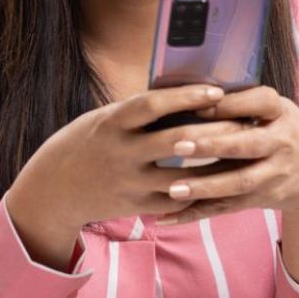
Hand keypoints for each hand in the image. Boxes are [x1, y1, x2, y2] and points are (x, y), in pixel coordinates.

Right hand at [3, 84, 241, 267]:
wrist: (54, 189)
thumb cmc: (86, 142)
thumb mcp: (105, 119)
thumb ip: (139, 112)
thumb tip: (184, 92)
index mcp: (112, 123)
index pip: (153, 105)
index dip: (187, 97)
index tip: (216, 91)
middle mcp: (121, 153)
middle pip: (176, 141)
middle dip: (214, 133)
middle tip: (244, 123)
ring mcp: (128, 182)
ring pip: (183, 176)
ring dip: (215, 166)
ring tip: (241, 153)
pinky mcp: (135, 205)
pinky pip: (175, 200)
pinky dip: (198, 191)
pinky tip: (219, 181)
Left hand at [156, 86, 298, 226]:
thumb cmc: (285, 135)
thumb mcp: (278, 113)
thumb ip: (245, 104)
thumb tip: (193, 93)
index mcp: (282, 114)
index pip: (259, 102)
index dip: (228, 104)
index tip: (196, 104)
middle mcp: (282, 143)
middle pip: (246, 145)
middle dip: (213, 145)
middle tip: (178, 144)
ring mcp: (276, 174)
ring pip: (238, 182)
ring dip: (205, 186)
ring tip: (173, 189)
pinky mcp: (265, 198)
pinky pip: (228, 206)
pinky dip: (198, 212)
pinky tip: (171, 216)